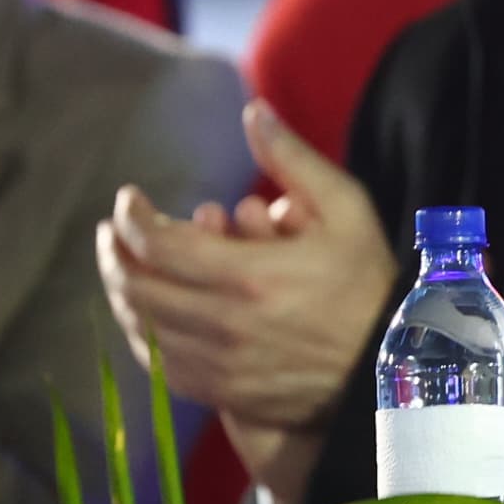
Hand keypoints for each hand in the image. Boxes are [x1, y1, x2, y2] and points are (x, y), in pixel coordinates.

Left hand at [96, 101, 396, 502]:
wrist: (390, 367)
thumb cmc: (367, 283)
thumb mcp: (346, 209)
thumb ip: (292, 159)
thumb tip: (253, 111)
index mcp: (248, 275)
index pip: (157, 244)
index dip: (131, 217)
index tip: (128, 197)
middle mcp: (224, 324)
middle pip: (137, 288)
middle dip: (115, 254)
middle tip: (113, 232)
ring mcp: (219, 365)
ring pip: (141, 328)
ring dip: (122, 293)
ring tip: (122, 267)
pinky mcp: (222, 392)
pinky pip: (159, 366)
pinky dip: (140, 335)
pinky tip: (142, 315)